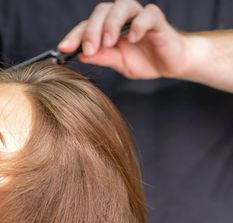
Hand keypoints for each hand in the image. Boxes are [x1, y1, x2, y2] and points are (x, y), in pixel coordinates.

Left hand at [58, 0, 191, 79]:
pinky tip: (132, 38)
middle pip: (102, 11)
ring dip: (111, 23)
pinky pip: (147, 15)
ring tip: (109, 42)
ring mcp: (139, 17)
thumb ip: (103, 57)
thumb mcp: (120, 64)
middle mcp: (122, 18)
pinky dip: (138, 24)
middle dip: (92, 29)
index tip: (64, 49)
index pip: (88, 26)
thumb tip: (81, 55)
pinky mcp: (157, 20)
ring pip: (122, 6)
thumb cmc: (146, 61)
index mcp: (110, 28)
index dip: (75, 35)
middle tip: (90, 48)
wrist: (170, 64)